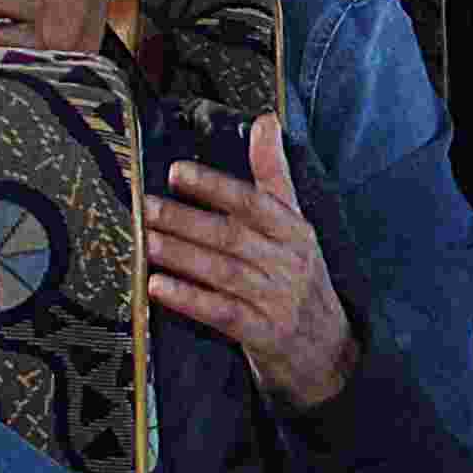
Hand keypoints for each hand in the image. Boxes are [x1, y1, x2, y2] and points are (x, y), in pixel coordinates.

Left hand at [148, 114, 358, 411]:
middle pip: (232, 236)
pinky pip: (221, 314)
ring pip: (223, 272)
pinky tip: (158, 288)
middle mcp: (288, 263)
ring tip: (146, 241)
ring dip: (181, 256)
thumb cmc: (300, 279)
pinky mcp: (262, 335)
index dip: (215, 186)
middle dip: (185, 220)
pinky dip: (189, 299)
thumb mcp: (295, 226)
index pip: (255, 203)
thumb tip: (265, 121)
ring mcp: (276, 301)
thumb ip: (274, 175)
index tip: (177, 172)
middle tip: (144, 206)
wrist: (328, 352)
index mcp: (295, 231)